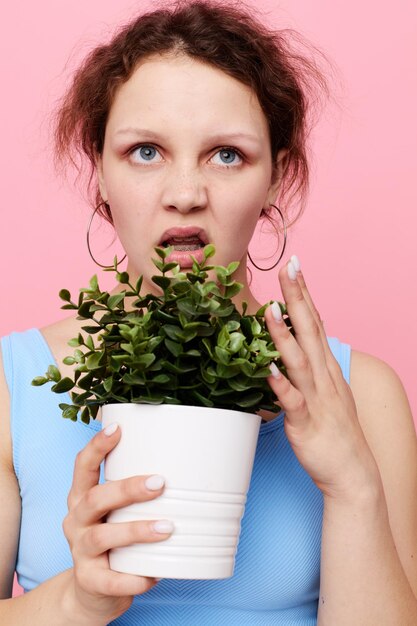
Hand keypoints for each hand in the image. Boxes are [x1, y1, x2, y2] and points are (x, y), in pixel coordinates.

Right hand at [62, 425, 172, 623]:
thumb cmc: (114, 539)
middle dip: (127, 488)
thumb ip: (137, 491)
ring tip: (168, 527)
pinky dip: (134, 577)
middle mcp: (76, 520)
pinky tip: (155, 575)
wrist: (92, 590)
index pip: (82, 466)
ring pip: (102, 536)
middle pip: (94, 498)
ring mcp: (80, 551)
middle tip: (160, 483)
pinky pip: (111, 580)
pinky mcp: (89, 580)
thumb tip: (189, 463)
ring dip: (136, 530)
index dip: (97, 446)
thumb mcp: (116, 511)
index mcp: (81, 497)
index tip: (117, 429)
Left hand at [265, 256, 379, 501]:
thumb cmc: (335, 432)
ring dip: (285, 334)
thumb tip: (295, 346)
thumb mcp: (327, 392)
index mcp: (326, 368)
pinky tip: (269, 369)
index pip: (315, 323)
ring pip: (300, 360)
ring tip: (272, 309)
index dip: (305, 295)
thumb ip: (311, 368)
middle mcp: (323, 378)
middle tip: (289, 268)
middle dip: (299, 298)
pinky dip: (281, 384)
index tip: (295, 268)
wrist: (353, 473)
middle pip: (310, 331)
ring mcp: (317, 399)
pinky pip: (293, 401)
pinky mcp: (306, 422)